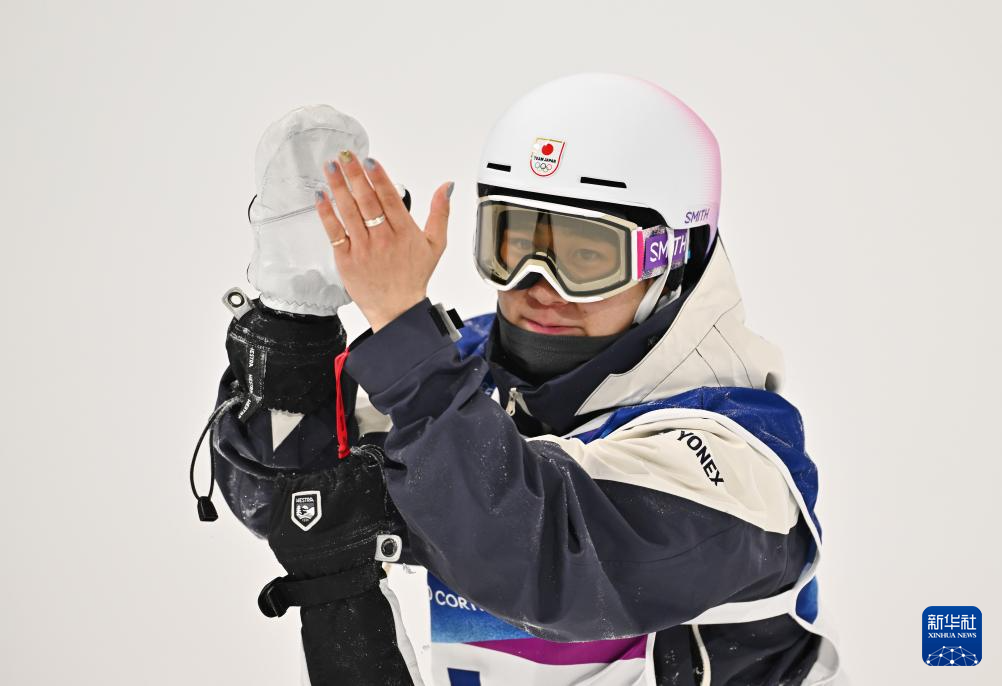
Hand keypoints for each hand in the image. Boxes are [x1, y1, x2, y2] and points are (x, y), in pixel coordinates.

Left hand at [315, 150, 452, 331]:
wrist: (396, 310)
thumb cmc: (414, 277)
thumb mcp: (436, 244)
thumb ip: (440, 213)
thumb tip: (446, 187)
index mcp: (405, 232)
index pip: (390, 198)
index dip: (378, 177)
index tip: (369, 161)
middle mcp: (383, 239)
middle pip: (367, 201)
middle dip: (355, 175)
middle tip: (345, 156)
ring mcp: (363, 249)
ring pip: (349, 212)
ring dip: (338, 187)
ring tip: (331, 167)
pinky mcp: (346, 259)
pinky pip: (334, 232)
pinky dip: (327, 213)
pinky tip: (321, 196)